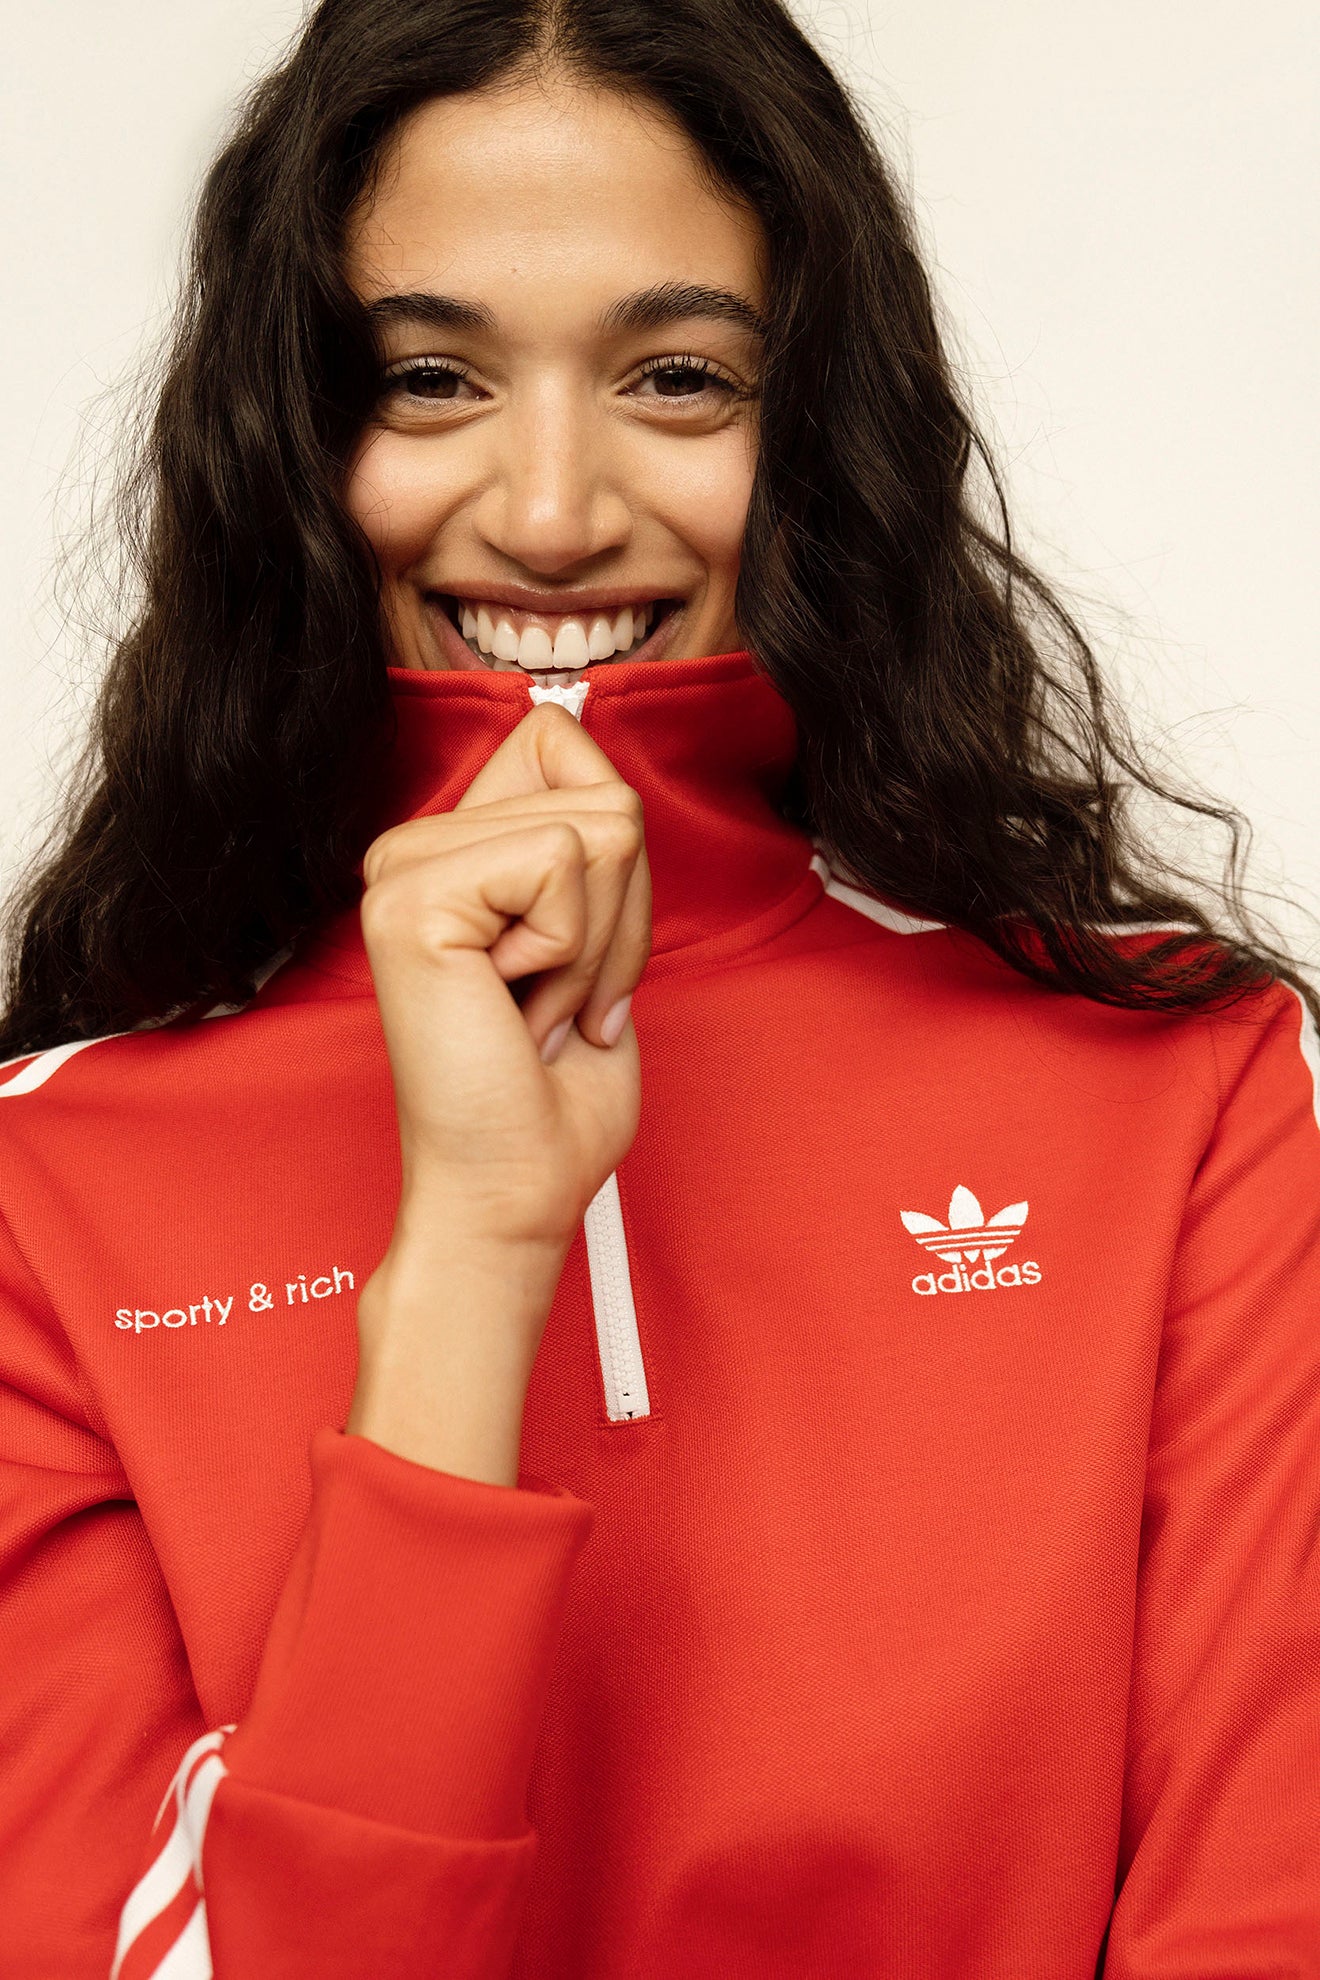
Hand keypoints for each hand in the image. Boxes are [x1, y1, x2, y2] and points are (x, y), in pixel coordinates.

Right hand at [359, 700, 650, 1255]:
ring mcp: (402, 869)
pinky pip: (564, 863)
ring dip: (600, 943)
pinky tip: (515, 1008)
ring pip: (599, 826)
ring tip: (536, 1009)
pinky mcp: (411, 900)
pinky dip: (575, 953)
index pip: (570, 748)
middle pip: (602, 789)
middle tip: (557, 1000)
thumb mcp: (595, 938)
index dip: (616, 863)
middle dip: (620, 914)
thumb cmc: (553, 1091)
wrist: (514, 1188)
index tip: (575, 960)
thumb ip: (591, 846)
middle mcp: (411, 847)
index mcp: (448, 851)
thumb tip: (599, 762)